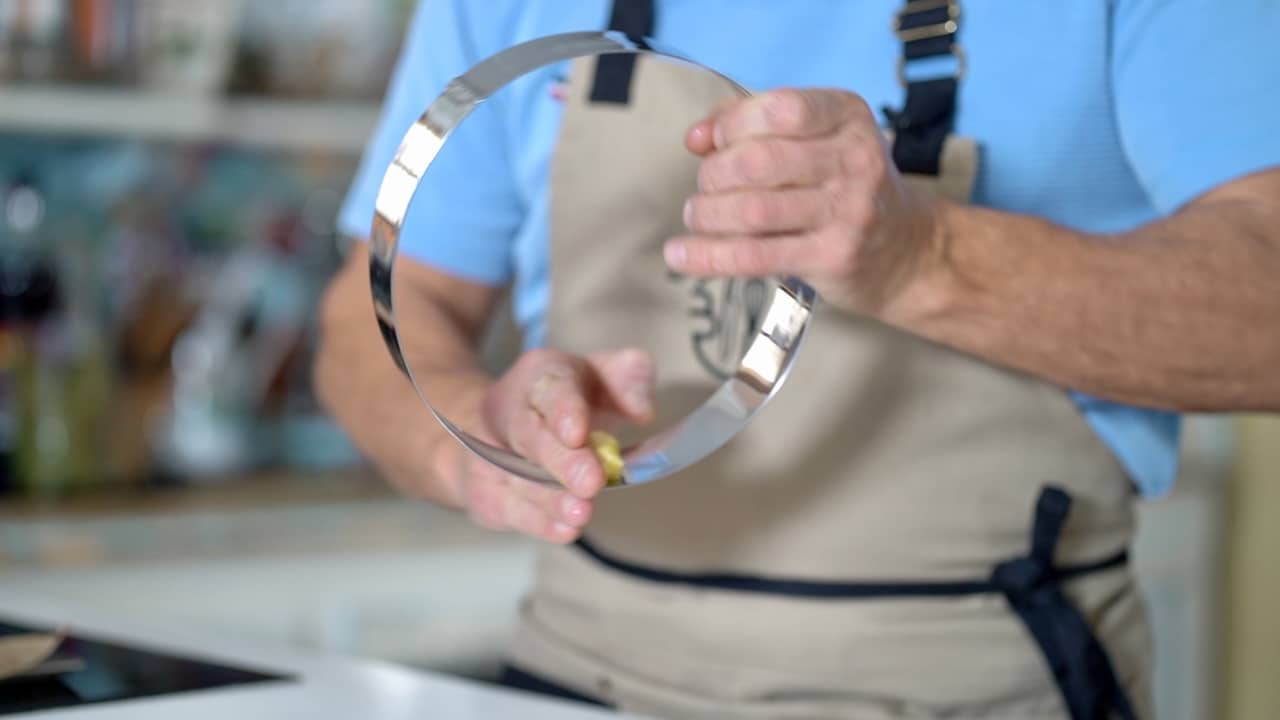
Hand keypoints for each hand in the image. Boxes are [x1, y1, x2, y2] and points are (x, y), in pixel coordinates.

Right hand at [448, 348, 654, 543]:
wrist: (504, 433)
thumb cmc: (570, 405)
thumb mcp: (604, 377)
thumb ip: (630, 380)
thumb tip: (643, 411)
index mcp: (541, 375)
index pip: (550, 386)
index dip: (563, 410)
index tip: (578, 433)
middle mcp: (510, 411)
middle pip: (531, 435)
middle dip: (562, 460)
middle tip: (591, 481)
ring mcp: (493, 455)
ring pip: (520, 479)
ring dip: (551, 499)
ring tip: (580, 513)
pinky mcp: (490, 495)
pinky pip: (512, 510)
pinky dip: (540, 522)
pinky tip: (565, 529)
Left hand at [665, 89, 944, 318]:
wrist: (907, 253)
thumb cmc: (846, 188)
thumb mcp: (816, 141)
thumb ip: (753, 126)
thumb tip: (697, 137)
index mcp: (848, 115)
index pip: (779, 108)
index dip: (733, 125)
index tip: (713, 144)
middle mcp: (855, 158)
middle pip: (758, 161)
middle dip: (714, 175)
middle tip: (707, 189)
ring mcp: (848, 211)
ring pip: (753, 210)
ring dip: (707, 214)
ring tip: (697, 217)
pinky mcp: (833, 257)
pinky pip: (755, 255)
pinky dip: (708, 256)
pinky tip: (681, 255)